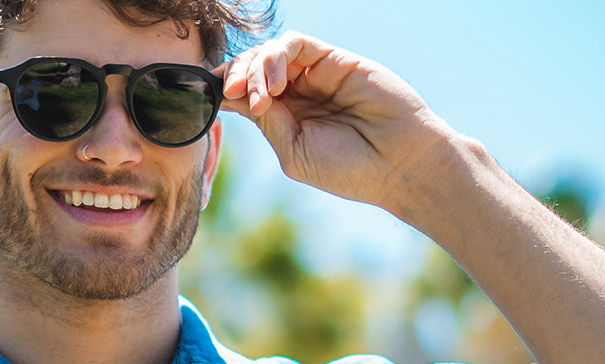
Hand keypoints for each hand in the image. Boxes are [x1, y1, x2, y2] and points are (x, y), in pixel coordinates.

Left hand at [216, 31, 460, 209]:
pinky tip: (275, 86)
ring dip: (253, 68)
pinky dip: (275, 57)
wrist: (401, 164)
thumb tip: (229, 96)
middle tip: (232, 94)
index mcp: (284, 119)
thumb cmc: (350, 168)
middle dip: (233, 76)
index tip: (202, 98)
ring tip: (262, 96)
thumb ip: (265, 120)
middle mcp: (297, 93)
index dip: (220, 90)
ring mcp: (315, 74)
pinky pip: (294, 42)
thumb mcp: (294, 150)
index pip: (242, 93)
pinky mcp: (333, 58)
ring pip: (267, 51)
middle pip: (249, 67)